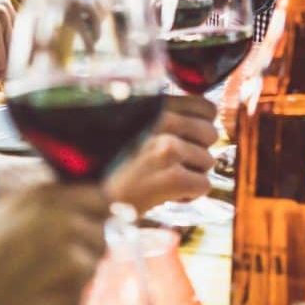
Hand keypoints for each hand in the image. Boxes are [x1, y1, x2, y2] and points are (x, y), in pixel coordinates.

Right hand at [105, 94, 216, 211]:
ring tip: (163, 179)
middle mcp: (163, 122)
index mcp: (156, 106)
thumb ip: (168, 118)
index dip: (202, 127)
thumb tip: (205, 120)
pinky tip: (166, 195)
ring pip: (208, 161)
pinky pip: (203, 185)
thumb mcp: (137, 127)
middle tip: (171, 165)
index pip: (207, 107)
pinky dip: (189, 196)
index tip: (189, 140)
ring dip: (191, 175)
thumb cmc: (114, 166)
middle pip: (211, 134)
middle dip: (197, 152)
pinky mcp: (174, 178)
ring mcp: (169, 149)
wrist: (94, 198)